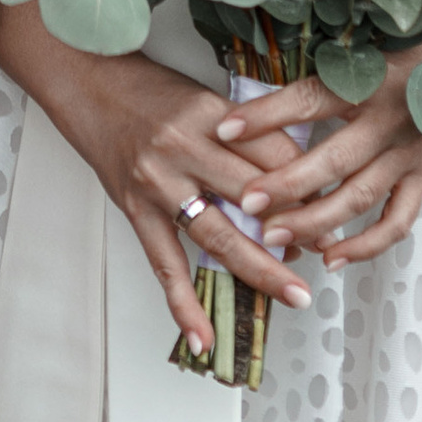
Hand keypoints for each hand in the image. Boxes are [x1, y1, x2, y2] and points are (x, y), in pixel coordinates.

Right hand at [30, 51, 316, 356]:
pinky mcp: (136, 210)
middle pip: (254, 196)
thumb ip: (244, 133)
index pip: (273, 153)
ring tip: (295, 293)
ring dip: (261, 269)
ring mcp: (159, 184)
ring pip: (219, 235)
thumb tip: (293, 176)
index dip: (308, 181)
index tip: (331, 203)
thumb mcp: (205, 98)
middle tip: (327, 248)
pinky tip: (203, 338)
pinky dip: (183, 305)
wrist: (90, 84)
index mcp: (210, 114)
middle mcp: (185, 149)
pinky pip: (164, 265)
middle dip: (297, 227)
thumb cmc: (151, 89)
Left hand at [229, 0, 421, 272]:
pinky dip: (367, 245)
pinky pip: (397, 220)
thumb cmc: (401, 44)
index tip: (225, 128)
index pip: (309, 98)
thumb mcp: (361, 44)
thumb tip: (257, 76)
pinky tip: (332, 257)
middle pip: (334, 160)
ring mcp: (409, 153)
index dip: (267, 114)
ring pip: (360, 196)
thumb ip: (319, 65)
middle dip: (287, 185)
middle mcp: (389, 120)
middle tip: (248, 203)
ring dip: (317, 220)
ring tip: (275, 234)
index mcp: (368, 80)